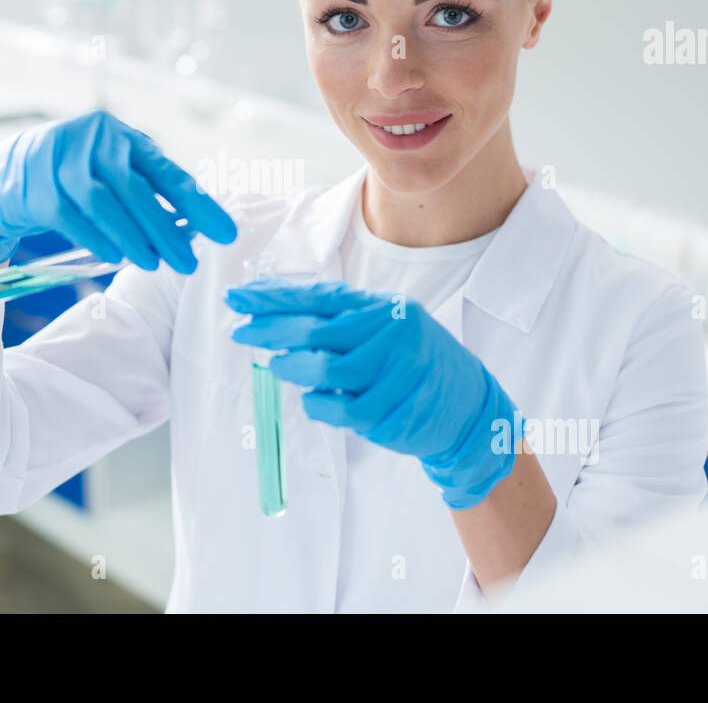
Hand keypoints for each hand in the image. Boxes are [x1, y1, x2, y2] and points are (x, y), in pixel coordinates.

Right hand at [0, 109, 238, 268]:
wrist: (4, 176)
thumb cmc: (73, 178)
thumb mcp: (111, 171)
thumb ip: (147, 191)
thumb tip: (192, 227)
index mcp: (122, 136)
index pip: (168, 172)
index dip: (199, 204)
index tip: (225, 232)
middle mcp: (94, 141)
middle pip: (137, 189)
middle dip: (167, 230)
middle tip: (189, 262)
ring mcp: (61, 161)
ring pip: (104, 203)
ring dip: (133, 238)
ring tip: (154, 265)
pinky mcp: (36, 188)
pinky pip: (71, 218)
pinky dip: (96, 239)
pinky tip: (115, 258)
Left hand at [226, 279, 521, 508]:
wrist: (468, 406)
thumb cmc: (415, 364)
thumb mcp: (387, 329)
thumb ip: (342, 325)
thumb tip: (280, 324)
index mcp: (383, 308)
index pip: (320, 297)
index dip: (276, 297)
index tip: (240, 296)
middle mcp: (388, 333)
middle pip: (315, 329)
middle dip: (269, 329)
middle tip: (239, 332)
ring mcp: (392, 372)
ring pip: (323, 369)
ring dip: (291, 368)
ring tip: (275, 367)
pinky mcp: (392, 410)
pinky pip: (339, 408)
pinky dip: (317, 404)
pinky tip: (312, 400)